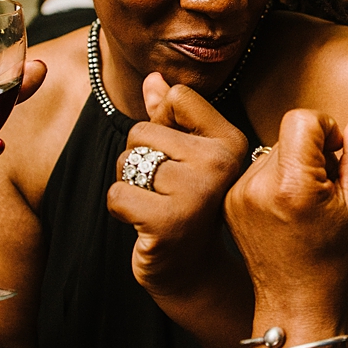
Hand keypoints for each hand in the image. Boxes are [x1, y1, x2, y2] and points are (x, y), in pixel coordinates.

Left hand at [107, 73, 249, 298]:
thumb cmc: (187, 205)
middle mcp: (221, 163)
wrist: (193, 269)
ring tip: (156, 204)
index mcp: (231, 141)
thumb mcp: (186, 156)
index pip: (177, 98)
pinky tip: (145, 223)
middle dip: (139, 159)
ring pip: (127, 162)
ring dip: (130, 184)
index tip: (180, 157)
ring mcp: (197, 192)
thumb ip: (170, 116)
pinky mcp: (168, 221)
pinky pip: (117, 194)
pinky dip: (121, 209)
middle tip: (165, 191)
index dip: (163, 126)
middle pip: (142, 130)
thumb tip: (153, 78)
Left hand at [225, 108, 347, 320]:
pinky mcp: (228, 202)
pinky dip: (275, 181)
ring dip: (293, 166)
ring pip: (273, 151)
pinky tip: (286, 212)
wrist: (296, 305)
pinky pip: (257, 170)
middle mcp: (258, 186)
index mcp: (292, 186)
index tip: (336, 154)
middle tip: (325, 190)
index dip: (326, 129)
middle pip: (288, 135)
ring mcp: (238, 194)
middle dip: (311, 152)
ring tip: (305, 205)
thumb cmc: (333, 260)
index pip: (302, 120)